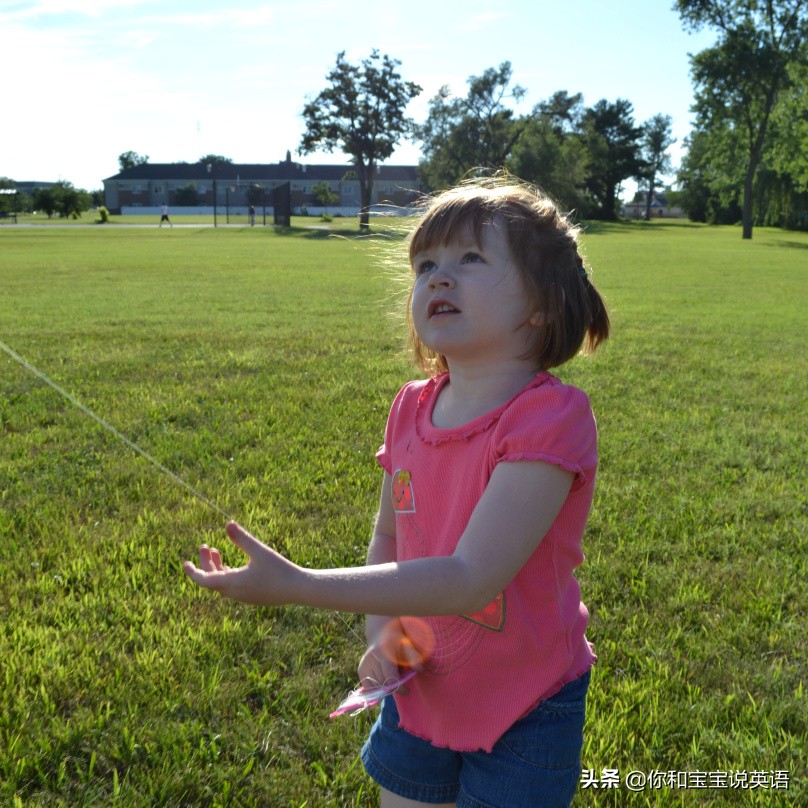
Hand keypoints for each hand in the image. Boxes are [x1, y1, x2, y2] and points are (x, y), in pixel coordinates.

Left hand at [183, 521, 301, 605]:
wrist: (299, 589)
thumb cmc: (279, 570)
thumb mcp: (259, 551)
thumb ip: (242, 539)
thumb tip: (227, 524)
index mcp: (232, 583)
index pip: (203, 580)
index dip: (192, 571)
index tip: (185, 563)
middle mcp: (234, 593)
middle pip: (211, 580)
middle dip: (206, 563)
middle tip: (205, 546)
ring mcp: (243, 596)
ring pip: (221, 583)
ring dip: (216, 567)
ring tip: (216, 551)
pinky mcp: (252, 596)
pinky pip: (231, 587)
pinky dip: (226, 574)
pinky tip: (230, 566)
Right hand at [358, 617, 423, 694]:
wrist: (381, 634)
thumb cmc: (397, 641)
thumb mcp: (407, 645)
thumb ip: (413, 657)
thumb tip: (419, 669)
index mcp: (383, 653)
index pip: (390, 678)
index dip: (399, 687)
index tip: (407, 691)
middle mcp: (371, 659)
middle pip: (383, 683)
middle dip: (393, 686)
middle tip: (401, 682)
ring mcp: (364, 664)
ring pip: (376, 686)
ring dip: (385, 686)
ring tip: (391, 676)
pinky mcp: (361, 669)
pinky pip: (368, 686)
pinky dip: (376, 688)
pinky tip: (383, 681)